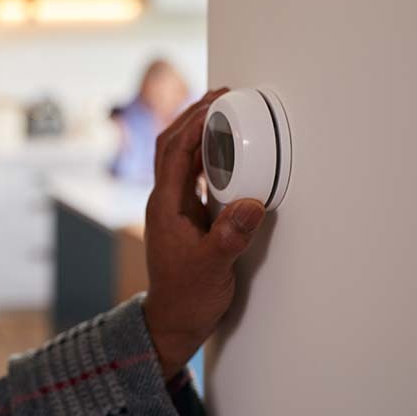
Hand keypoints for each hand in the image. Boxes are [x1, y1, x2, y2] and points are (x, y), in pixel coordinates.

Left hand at [142, 88, 266, 379]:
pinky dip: (206, 156)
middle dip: (193, 116)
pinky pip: (193, 175)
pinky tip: (224, 152)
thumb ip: (230, 237)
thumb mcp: (213, 267)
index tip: (217, 101)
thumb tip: (251, 203)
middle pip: (172, 145)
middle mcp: (165, 201)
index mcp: (165, 205)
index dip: (194, 123)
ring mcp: (174, 208)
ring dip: (199, 132)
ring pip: (181, 158)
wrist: (173, 321)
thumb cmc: (187, 297)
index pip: (174, 151)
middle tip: (221, 95)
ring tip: (224, 112)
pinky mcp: (185, 216)